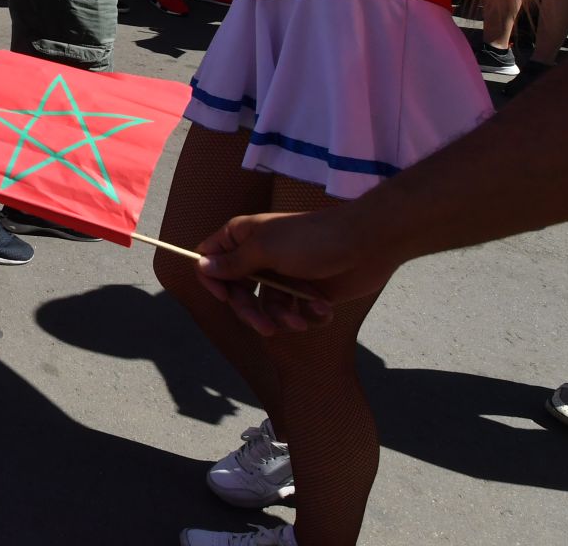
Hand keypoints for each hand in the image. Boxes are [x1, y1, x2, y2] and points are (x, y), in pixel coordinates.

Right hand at [195, 210, 387, 334]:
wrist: (367, 244)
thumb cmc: (312, 239)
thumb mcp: (266, 249)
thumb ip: (232, 262)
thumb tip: (200, 264)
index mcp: (243, 238)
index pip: (211, 260)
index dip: (213, 280)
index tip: (225, 297)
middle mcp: (259, 258)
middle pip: (237, 293)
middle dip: (252, 312)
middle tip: (266, 328)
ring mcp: (283, 277)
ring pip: (267, 308)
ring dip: (285, 317)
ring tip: (303, 319)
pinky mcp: (306, 293)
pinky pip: (295, 313)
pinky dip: (309, 315)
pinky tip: (324, 309)